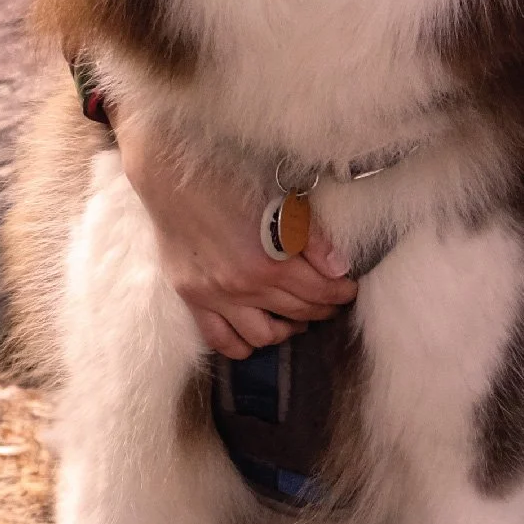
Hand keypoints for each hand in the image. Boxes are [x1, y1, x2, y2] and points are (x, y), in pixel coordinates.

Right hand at [110, 106, 355, 359]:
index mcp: (270, 262)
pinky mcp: (192, 299)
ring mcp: (215, 297)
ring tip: (297, 319)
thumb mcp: (282, 201)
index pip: (320, 291)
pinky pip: (220, 340)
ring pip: (262, 336)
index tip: (349, 290)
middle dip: (322, 308)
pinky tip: (257, 334)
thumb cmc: (231, 181)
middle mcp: (243, 288)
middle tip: (331, 301)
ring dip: (286, 330)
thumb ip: (313, 239)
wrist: (173, 178)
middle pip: (297, 312)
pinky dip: (243, 345)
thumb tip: (340, 269)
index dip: (341, 293)